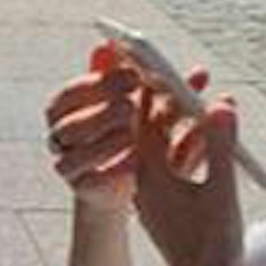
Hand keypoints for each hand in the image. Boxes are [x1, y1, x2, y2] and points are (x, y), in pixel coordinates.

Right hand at [43, 38, 219, 199]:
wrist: (138, 194)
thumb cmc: (148, 144)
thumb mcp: (161, 117)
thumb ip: (175, 97)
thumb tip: (202, 72)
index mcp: (73, 105)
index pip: (76, 87)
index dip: (102, 80)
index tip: (133, 77)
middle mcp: (63, 131)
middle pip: (65, 114)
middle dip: (100, 108)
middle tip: (128, 107)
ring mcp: (67, 159)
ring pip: (71, 145)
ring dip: (102, 137)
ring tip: (130, 135)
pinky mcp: (79, 186)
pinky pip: (85, 177)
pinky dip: (108, 169)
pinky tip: (132, 163)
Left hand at [103, 46, 246, 265]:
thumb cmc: (214, 248)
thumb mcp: (221, 192)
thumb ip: (219, 146)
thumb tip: (219, 104)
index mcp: (149, 179)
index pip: (143, 122)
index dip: (151, 88)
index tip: (156, 57)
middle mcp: (146, 184)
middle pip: (153, 130)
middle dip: (169, 99)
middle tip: (181, 66)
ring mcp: (158, 194)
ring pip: (168, 146)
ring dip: (186, 121)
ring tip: (203, 91)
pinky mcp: (172, 202)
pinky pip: (178, 162)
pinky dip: (193, 143)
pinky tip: (213, 125)